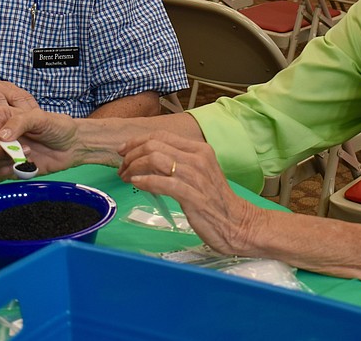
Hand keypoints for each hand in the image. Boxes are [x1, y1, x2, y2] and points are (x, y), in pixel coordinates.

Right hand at [0, 105, 80, 181]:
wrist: (72, 145)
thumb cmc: (57, 125)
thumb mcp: (40, 117)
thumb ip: (20, 122)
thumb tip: (2, 136)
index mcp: (0, 117)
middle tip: (16, 148)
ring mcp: (2, 153)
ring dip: (2, 161)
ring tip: (26, 155)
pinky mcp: (9, 169)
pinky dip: (3, 174)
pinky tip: (21, 167)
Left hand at [119, 131, 260, 255]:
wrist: (238, 224)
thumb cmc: (215, 201)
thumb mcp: (197, 174)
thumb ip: (177, 164)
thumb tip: (147, 160)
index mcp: (199, 149)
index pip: (160, 136)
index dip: (137, 141)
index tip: (123, 151)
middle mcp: (198, 158)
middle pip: (154, 145)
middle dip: (132, 155)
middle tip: (122, 168)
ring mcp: (196, 176)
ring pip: (155, 160)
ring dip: (134, 168)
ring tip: (126, 177)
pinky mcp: (193, 196)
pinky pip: (163, 183)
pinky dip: (145, 181)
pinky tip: (136, 184)